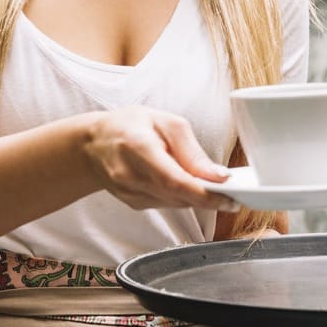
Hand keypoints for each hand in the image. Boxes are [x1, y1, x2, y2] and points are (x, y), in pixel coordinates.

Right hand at [81, 107, 239, 212]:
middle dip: (209, 197)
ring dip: (195, 196)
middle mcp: (130, 175)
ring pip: (175, 203)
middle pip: (177, 196)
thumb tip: (218, 176)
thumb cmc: (130, 125)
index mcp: (138, 147)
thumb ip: (192, 151)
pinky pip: (166, 204)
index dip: (205, 194)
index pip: (175, 180)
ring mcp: (129, 193)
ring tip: (209, 184)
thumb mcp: (165, 122)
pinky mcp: (133, 203)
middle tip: (234, 193)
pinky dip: (180, 196)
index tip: (230, 199)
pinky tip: (181, 182)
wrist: (93, 144)